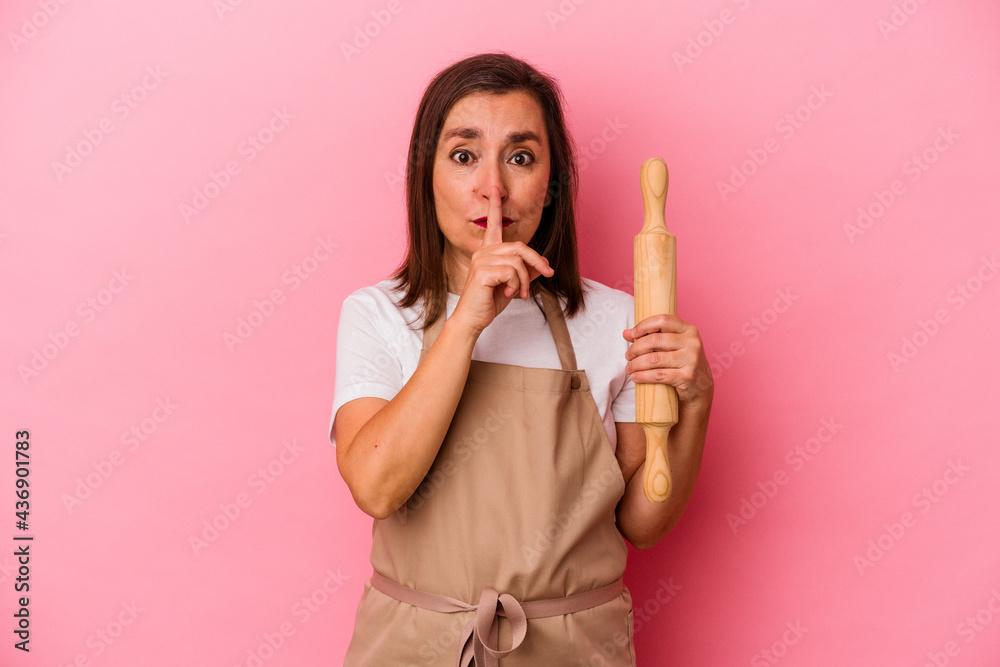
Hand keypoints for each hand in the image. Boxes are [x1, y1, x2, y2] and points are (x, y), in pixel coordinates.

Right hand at [451, 187, 553, 332]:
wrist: (472, 319)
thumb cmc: (489, 302)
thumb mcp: (513, 285)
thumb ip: (526, 272)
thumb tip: (543, 265)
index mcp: (488, 251)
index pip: (493, 225)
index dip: (494, 207)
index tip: (495, 189)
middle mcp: (483, 251)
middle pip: (520, 247)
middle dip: (538, 261)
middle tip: (547, 275)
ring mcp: (482, 260)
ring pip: (518, 261)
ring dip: (525, 280)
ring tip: (521, 293)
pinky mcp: (483, 271)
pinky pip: (512, 272)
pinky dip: (517, 285)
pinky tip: (509, 294)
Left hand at [623, 314, 713, 408]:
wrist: (701, 388)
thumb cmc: (682, 363)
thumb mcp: (672, 346)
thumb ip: (652, 337)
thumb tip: (626, 333)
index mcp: (689, 330)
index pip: (663, 320)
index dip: (644, 325)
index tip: (631, 334)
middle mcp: (692, 343)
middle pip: (655, 340)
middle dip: (636, 348)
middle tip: (628, 355)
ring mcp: (691, 360)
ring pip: (654, 358)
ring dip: (636, 364)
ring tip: (629, 368)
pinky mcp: (687, 377)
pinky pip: (659, 375)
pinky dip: (643, 376)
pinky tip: (635, 377)